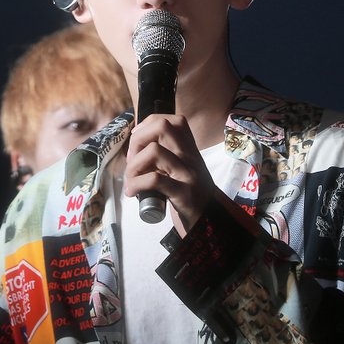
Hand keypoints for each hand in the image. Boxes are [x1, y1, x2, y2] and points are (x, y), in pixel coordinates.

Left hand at [124, 114, 214, 235]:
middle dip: (138, 139)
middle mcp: (190, 157)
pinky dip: (136, 184)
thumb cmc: (191, 196)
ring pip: (154, 151)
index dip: (148, 124)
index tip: (138, 141)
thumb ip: (167, 156)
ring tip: (131, 180)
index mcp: (190, 150)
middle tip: (132, 160)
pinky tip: (132, 192)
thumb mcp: (183, 170)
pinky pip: (155, 180)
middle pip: (163, 126)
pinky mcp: (183, 194)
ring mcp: (188, 174)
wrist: (211, 223)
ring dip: (134, 165)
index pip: (173, 120)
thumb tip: (135, 148)